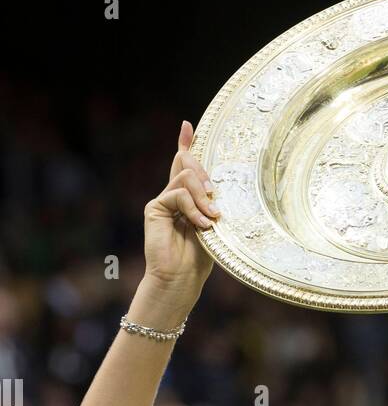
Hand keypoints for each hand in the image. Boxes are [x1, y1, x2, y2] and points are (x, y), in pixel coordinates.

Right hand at [143, 120, 218, 297]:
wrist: (180, 280)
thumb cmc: (199, 260)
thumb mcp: (211, 226)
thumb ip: (208, 203)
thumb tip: (212, 185)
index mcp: (187, 200)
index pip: (185, 167)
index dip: (186, 144)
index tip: (187, 126)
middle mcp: (172, 197)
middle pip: (187, 165)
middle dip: (204, 174)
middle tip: (215, 194)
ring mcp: (162, 201)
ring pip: (186, 179)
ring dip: (203, 197)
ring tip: (212, 219)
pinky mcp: (155, 208)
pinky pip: (178, 194)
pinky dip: (193, 208)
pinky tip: (201, 225)